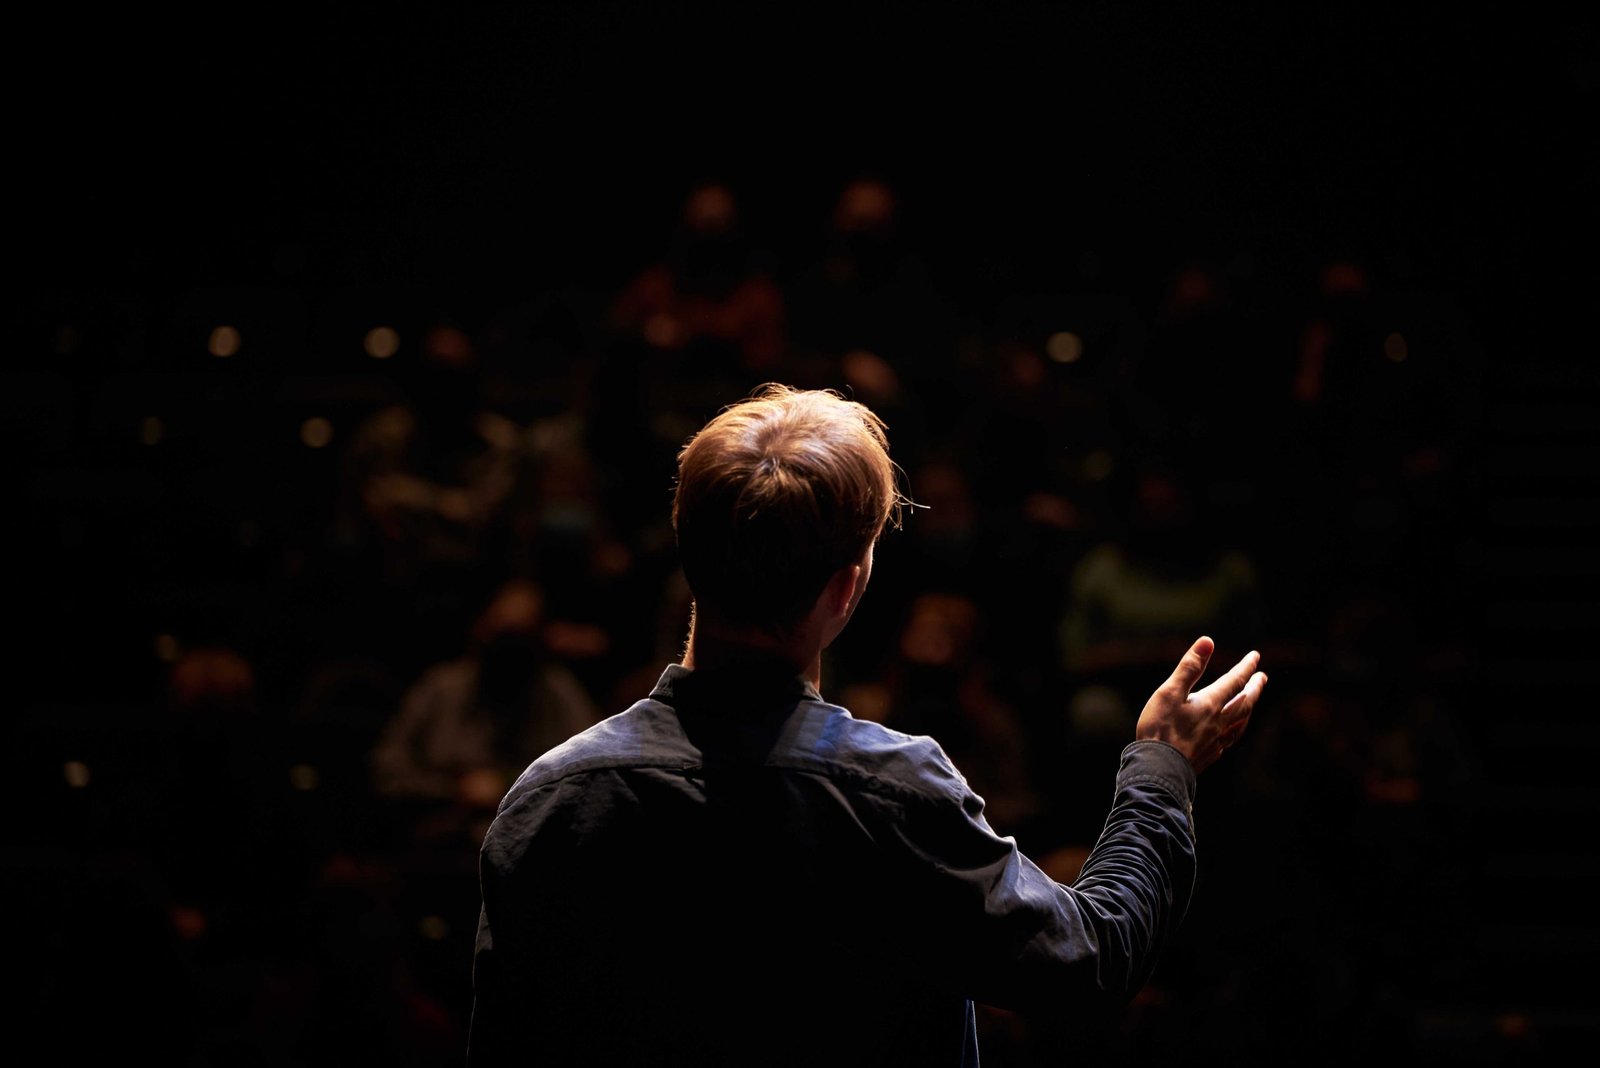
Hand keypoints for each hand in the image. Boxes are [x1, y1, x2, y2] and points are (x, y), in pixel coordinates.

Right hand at [1135, 636, 1266, 772]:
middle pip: (1244, 702)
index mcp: (1210, 704)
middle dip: (1254, 688)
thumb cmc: (1160, 728)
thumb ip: (1189, 667)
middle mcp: (1219, 722)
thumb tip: (1208, 642)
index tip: (1255, 656)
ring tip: (1252, 703)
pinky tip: (1231, 732)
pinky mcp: (1209, 755)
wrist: (1159, 769)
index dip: (1246, 667)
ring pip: (1241, 722)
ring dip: (1249, 709)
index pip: (1234, 681)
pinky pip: (1230, 739)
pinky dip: (1236, 729)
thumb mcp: (1169, 692)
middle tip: (1262, 677)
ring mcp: (1216, 740)